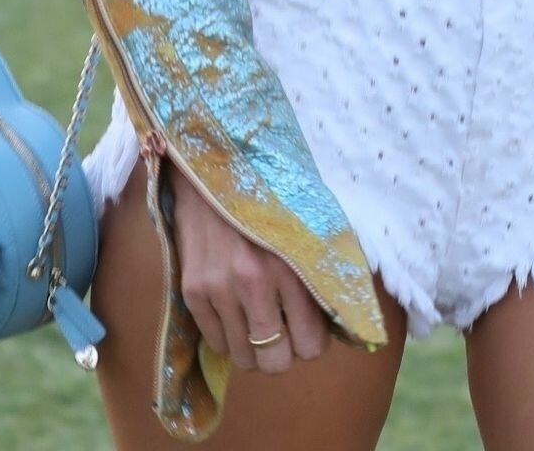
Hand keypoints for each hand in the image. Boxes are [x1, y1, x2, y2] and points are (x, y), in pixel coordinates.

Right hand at [169, 161, 331, 374]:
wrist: (211, 170)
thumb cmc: (268, 197)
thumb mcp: (307, 225)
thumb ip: (322, 270)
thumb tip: (341, 318)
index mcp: (290, 265)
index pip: (311, 345)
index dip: (312, 342)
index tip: (308, 326)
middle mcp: (253, 281)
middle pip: (275, 362)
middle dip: (283, 352)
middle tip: (282, 329)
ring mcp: (218, 288)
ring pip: (243, 358)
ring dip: (253, 346)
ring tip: (256, 318)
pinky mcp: (192, 290)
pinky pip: (215, 343)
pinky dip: (227, 336)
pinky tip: (233, 309)